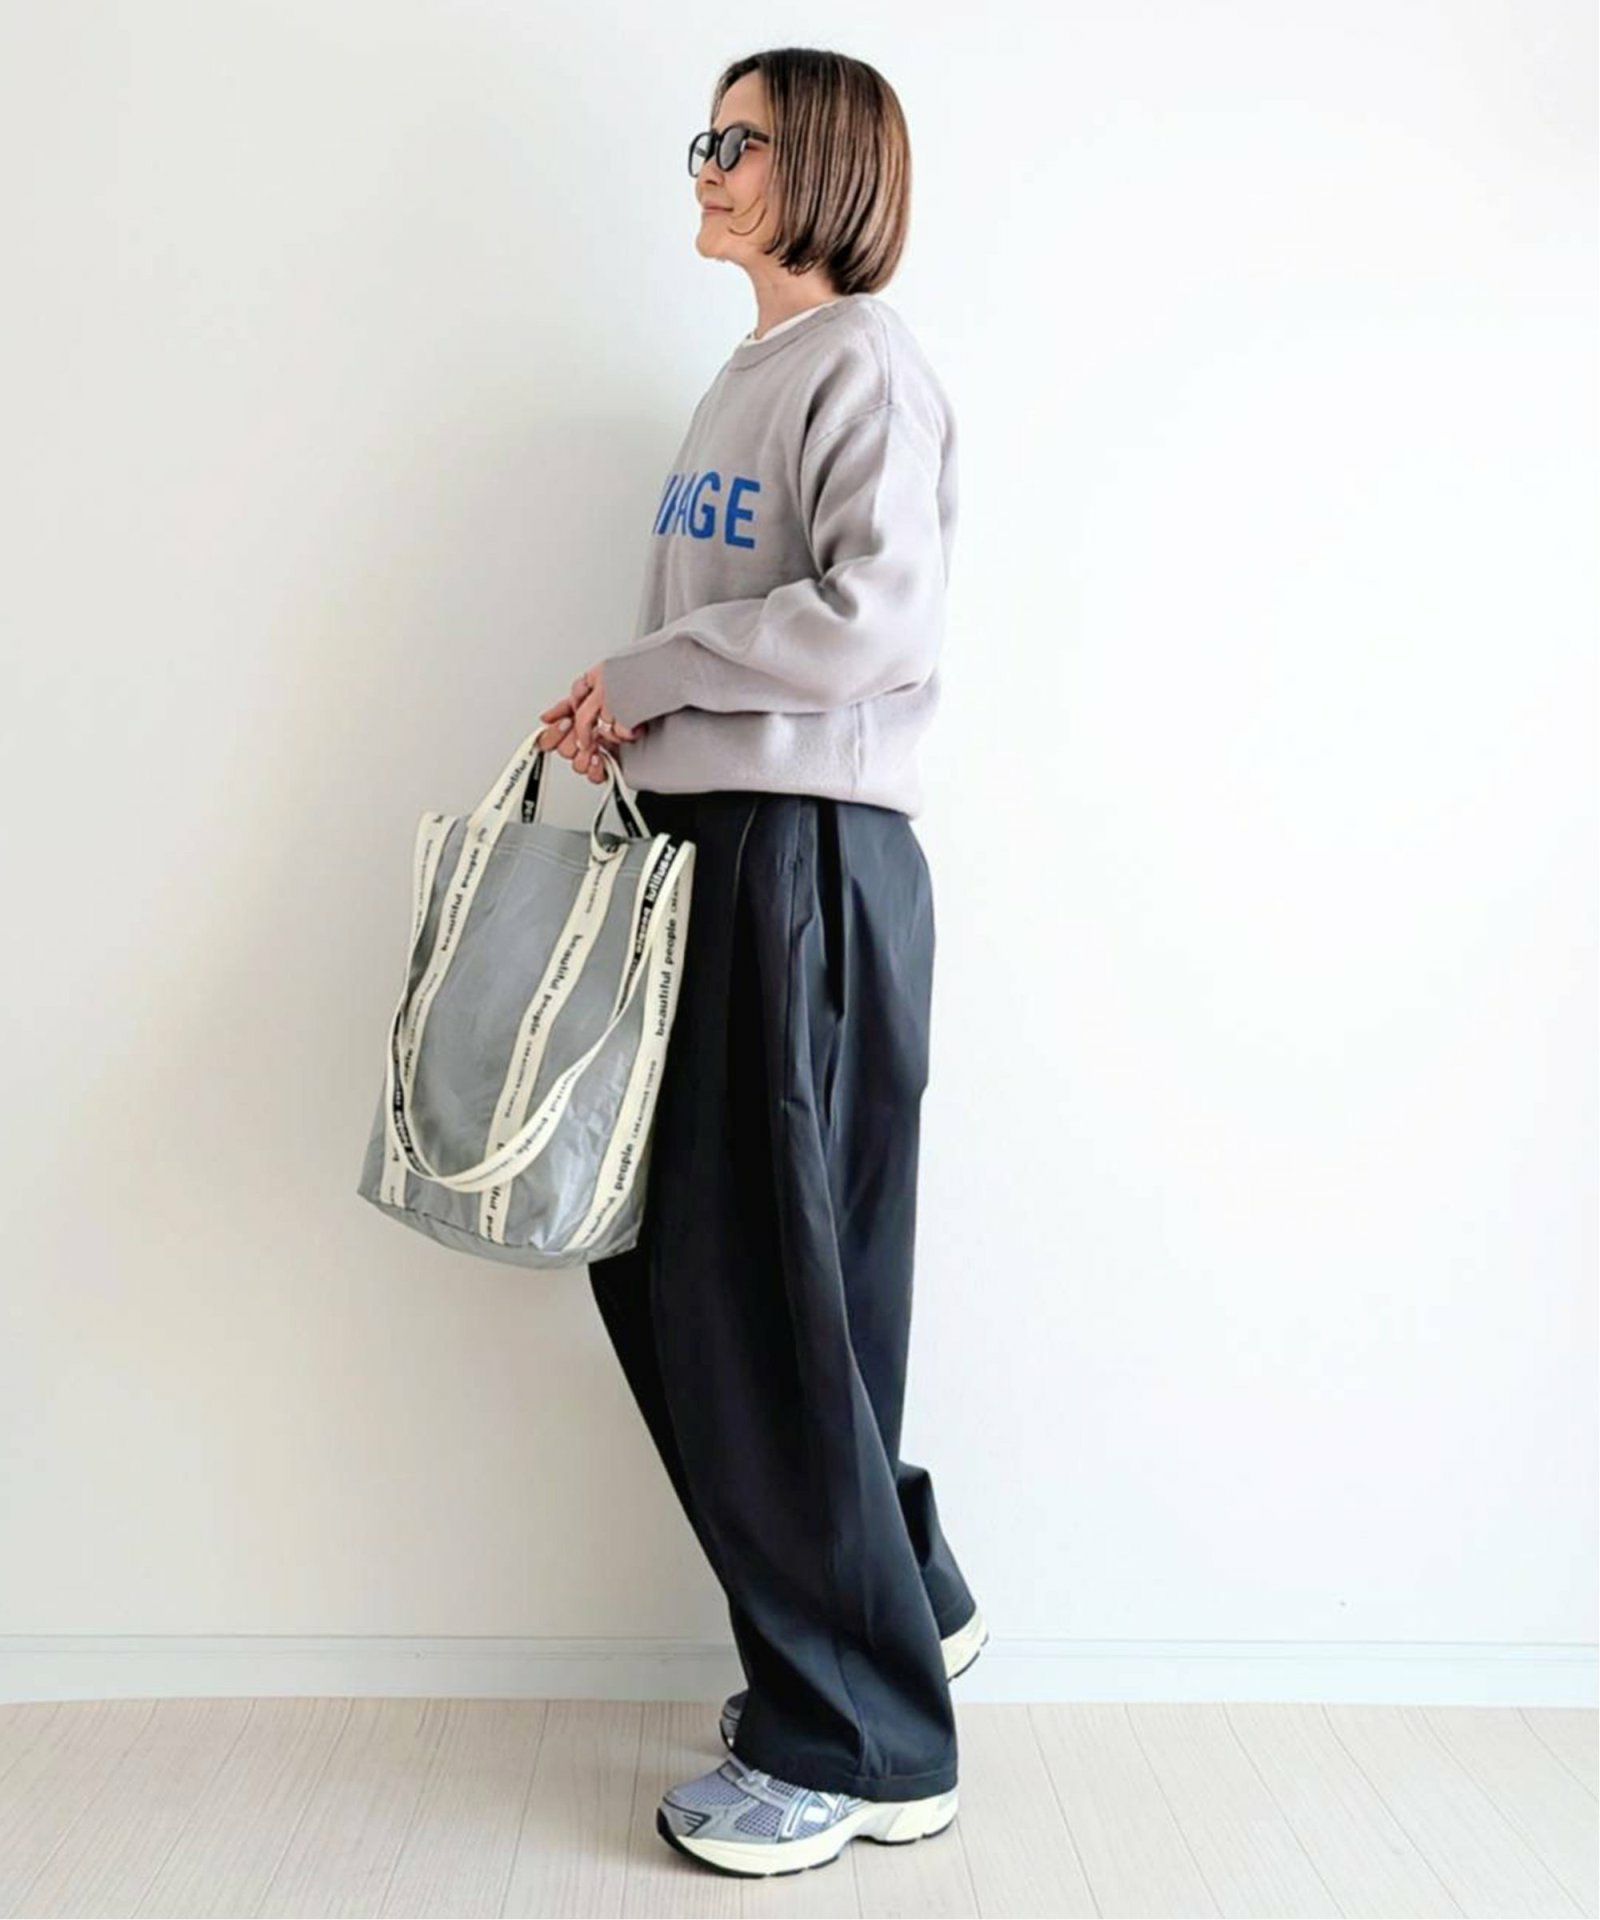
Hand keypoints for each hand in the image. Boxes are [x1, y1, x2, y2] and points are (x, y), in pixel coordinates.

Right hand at [537, 664, 645, 784]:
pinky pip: (594, 776)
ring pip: (577, 764)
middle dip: (574, 741)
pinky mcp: (609, 767)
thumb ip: (568, 704)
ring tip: (598, 746)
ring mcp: (597, 753)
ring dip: (586, 755)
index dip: (555, 732)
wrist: (656, 710)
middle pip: (563, 750)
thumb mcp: (594, 690)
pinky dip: (597, 769)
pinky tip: (603, 759)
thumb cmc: (629, 697)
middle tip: (586, 734)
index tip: (567, 723)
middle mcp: (585, 739)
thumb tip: (545, 718)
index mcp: (576, 722)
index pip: (551, 735)